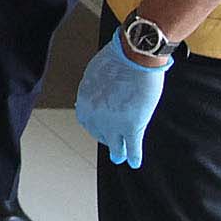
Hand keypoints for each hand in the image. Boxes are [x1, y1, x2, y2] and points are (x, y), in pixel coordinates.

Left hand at [76, 32, 170, 167]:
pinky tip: (135, 163)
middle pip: (100, 133)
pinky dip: (134, 156)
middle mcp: (95, 116)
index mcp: (85, 101)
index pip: (87, 120)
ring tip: (120, 157)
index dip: (95, 125)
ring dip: (118, 152)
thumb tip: (101, 89)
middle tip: (112, 143)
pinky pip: (132, 146)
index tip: (100, 128)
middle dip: (106, 138)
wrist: (133, 58)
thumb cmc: (117, 58)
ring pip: (115, 144)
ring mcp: (113, 123)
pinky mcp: (131, 126)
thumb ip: (96, 86)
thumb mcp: (97, 72)